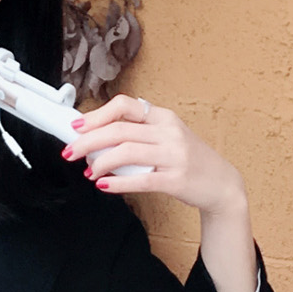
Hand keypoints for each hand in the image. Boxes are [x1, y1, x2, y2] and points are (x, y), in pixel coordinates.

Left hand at [63, 94, 247, 218]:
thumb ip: (139, 134)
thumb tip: (97, 140)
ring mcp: (174, 155)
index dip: (97, 115)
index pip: (124, 106)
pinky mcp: (176, 180)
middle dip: (88, 141)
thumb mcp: (167, 138)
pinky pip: (141, 180)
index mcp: (163, 117)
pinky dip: (118, 182)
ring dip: (100, 162)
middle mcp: (169, 132)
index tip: (77, 126)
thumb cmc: (189, 160)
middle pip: (119, 130)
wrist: (222, 184)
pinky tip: (104, 185)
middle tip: (70, 152)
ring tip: (89, 172)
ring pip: (127, 151)